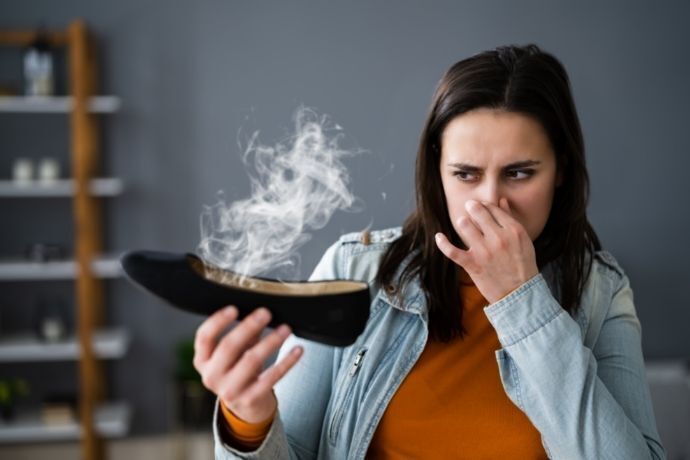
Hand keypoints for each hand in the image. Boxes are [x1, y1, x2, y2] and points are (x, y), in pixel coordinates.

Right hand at [193, 306, 302, 422]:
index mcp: (203, 361)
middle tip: (266, 313)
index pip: (204, 337)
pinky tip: (297, 350)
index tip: (234, 308)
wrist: (245, 407)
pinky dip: (286, 362)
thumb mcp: (235, 353)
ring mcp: (229, 390)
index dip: (217, 321)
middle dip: (248, 327)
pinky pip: (271, 377)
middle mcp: (212, 376)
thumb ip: (244, 334)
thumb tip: (260, 312)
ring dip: (270, 342)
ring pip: (251, 361)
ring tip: (285, 329)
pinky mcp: (250, 399)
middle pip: (228, 347)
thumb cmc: (238, 371)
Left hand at [434, 198, 537, 303]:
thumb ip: (511, 219)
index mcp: (513, 230)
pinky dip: (442, 243)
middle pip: (477, 212)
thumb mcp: (523, 239)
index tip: (480, 207)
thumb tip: (501, 200)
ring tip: (464, 224)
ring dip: (462, 222)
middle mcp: (498, 238)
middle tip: (469, 208)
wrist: (519, 292)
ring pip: (464, 225)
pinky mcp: (472, 264)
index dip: (484, 205)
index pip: (492, 208)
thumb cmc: (522, 264)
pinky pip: (451, 250)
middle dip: (471, 208)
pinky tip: (439, 236)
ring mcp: (484, 251)